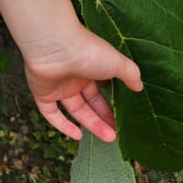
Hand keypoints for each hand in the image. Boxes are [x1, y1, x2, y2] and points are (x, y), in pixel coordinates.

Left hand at [22, 26, 142, 143]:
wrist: (55, 45)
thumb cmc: (88, 49)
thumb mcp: (117, 62)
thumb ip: (130, 74)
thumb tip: (139, 86)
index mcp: (90, 67)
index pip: (101, 90)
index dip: (110, 105)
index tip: (122, 119)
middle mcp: (73, 77)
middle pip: (89, 103)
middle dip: (104, 119)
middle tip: (117, 134)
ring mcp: (58, 85)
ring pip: (75, 110)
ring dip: (91, 125)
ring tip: (109, 137)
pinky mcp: (43, 93)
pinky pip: (51, 114)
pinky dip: (63, 126)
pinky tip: (78, 136)